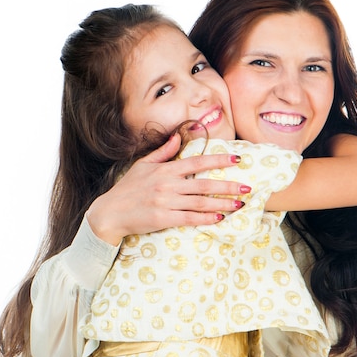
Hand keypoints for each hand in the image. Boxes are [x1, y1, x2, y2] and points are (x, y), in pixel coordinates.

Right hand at [86, 134, 250, 244]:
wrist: (109, 213)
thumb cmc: (127, 189)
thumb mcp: (142, 166)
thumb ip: (163, 152)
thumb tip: (178, 137)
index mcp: (165, 170)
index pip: (197, 162)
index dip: (218, 160)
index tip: (237, 160)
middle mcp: (168, 184)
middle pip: (204, 184)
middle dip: (228, 185)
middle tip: (247, 188)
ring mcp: (166, 202)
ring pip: (200, 202)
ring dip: (222, 204)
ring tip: (239, 205)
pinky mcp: (163, 219)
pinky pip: (189, 218)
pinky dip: (205, 218)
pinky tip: (219, 218)